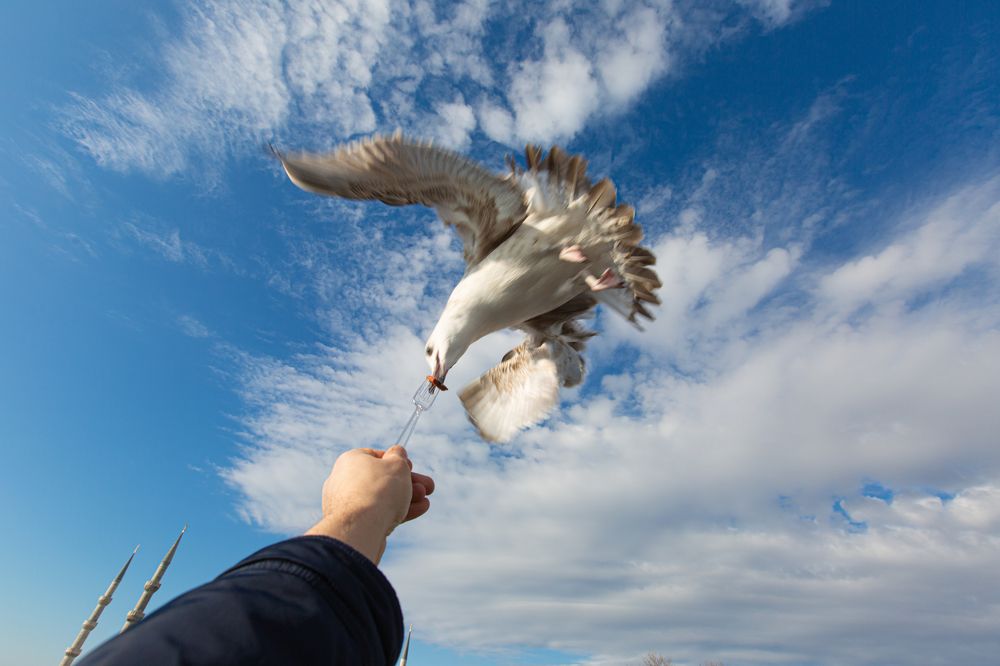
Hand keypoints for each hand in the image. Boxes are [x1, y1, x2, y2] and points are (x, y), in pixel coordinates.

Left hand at [305, 446, 434, 563]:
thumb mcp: (397, 465)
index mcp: (350, 461)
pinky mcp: (354, 523)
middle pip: (382, 479)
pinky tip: (418, 510)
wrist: (360, 529)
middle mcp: (345, 481)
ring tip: (425, 500)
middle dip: (408, 483)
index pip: (376, 456)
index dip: (397, 461)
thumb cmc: (379, 491)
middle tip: (427, 487)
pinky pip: (378, 513)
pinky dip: (398, 511)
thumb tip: (397, 452)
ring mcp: (348, 504)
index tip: (410, 467)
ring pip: (382, 498)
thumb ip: (399, 457)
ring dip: (407, 497)